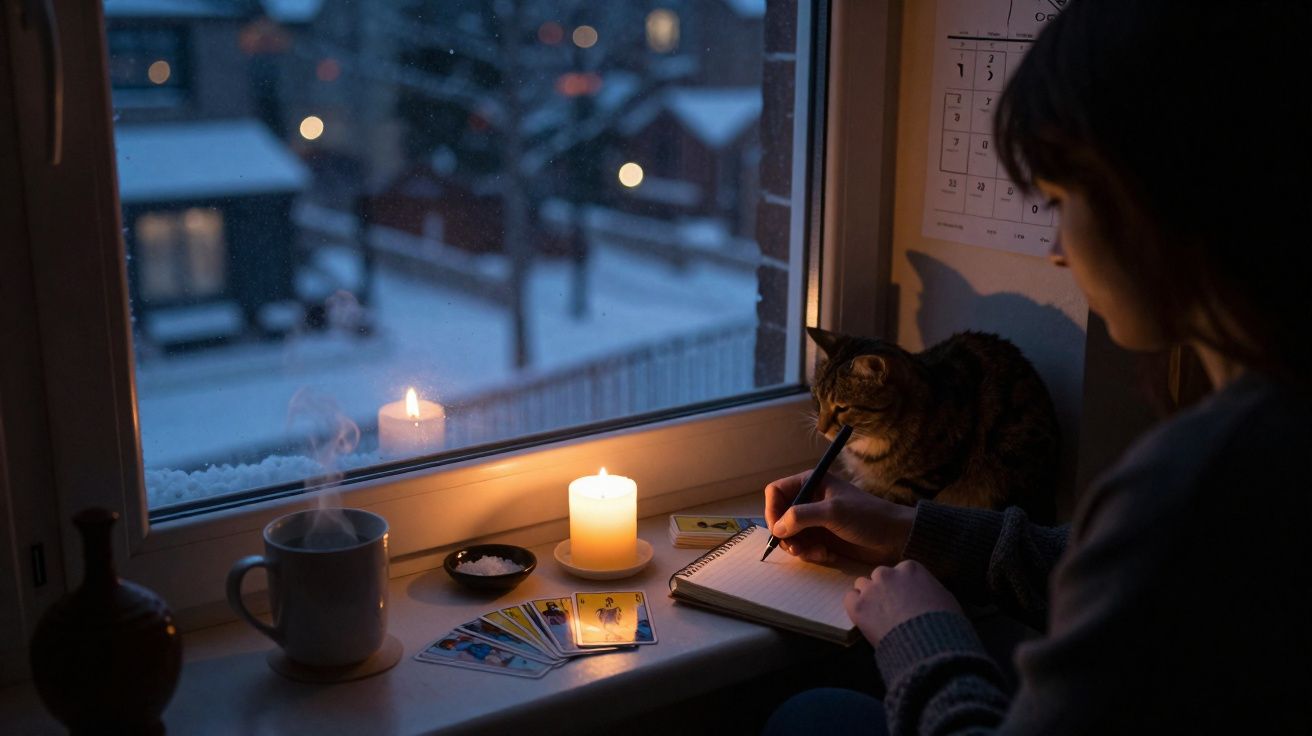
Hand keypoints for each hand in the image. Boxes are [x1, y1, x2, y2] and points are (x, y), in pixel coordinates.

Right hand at [764, 470, 914, 565]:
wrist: (895, 537)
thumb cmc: (867, 517)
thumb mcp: (833, 512)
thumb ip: (801, 516)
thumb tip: (777, 528)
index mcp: (811, 483)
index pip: (776, 492)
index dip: (772, 510)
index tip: (778, 530)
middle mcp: (810, 500)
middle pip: (779, 516)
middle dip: (786, 535)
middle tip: (797, 548)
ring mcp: (815, 520)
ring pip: (790, 535)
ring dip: (799, 547)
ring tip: (817, 553)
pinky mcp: (822, 538)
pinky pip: (804, 547)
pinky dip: (811, 553)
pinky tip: (827, 555)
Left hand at [844, 560, 961, 644]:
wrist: (930, 644)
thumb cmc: (944, 624)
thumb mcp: (946, 598)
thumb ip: (930, 589)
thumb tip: (927, 593)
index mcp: (911, 568)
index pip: (900, 571)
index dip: (903, 587)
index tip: (906, 599)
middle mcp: (888, 573)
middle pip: (880, 576)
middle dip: (885, 589)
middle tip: (891, 609)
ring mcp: (871, 589)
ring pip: (862, 585)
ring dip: (869, 597)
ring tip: (878, 616)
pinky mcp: (858, 606)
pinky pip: (849, 599)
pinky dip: (856, 607)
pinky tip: (865, 619)